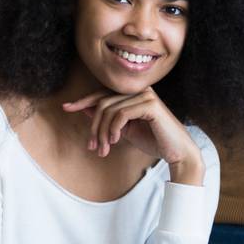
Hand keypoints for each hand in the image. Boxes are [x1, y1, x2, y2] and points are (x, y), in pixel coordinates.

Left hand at [61, 88, 204, 183]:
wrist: (177, 152)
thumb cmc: (153, 140)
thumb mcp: (125, 130)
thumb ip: (109, 119)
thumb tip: (86, 108)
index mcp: (133, 94)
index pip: (103, 95)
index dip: (83, 101)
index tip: (66, 108)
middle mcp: (139, 91)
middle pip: (103, 103)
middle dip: (94, 127)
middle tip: (92, 147)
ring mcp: (145, 95)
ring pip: (109, 110)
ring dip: (102, 132)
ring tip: (103, 149)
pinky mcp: (150, 104)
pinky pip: (121, 114)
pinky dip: (113, 129)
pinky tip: (114, 141)